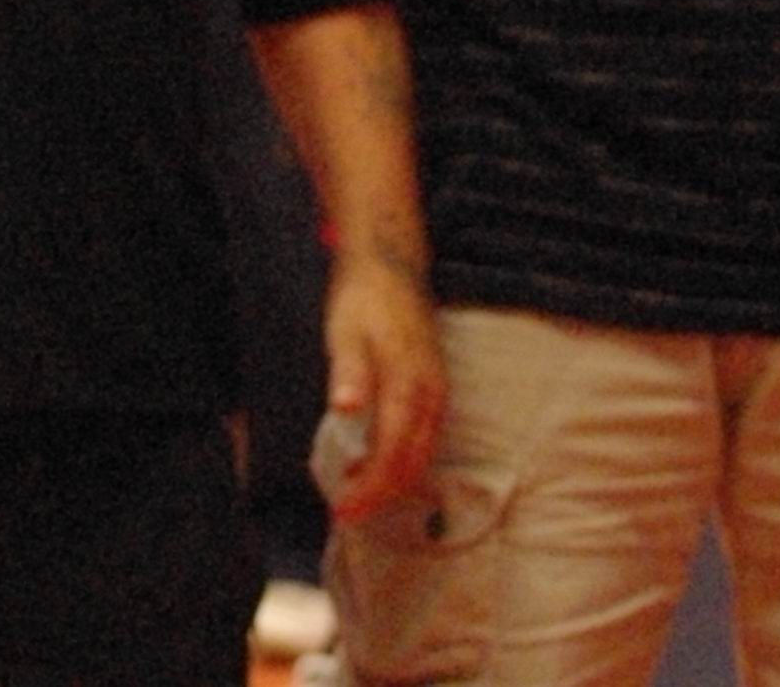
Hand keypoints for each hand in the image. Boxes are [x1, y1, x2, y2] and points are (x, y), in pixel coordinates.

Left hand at [318, 245, 443, 517]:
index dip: (369, 488)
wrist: (391, 265)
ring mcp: (436, 392)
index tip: (343, 510)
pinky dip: (403, 460)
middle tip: (345, 513)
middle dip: (380, 495)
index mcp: (407, 384)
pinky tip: (376, 463)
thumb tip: (344, 407)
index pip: (391, 454)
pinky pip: (424, 437)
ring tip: (357, 495)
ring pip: (421, 454)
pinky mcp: (434, 388)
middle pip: (411, 463)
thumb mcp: (345, 331)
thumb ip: (349, 371)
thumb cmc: (362, 299)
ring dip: (392, 480)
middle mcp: (429, 394)